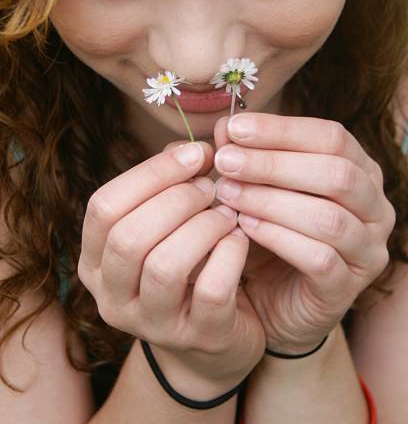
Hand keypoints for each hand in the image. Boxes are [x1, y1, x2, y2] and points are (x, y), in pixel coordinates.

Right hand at [78, 141, 264, 396]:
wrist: (212, 337)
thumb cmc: (188, 266)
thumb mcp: (168, 224)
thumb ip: (173, 182)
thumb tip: (195, 147)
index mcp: (96, 260)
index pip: (103, 206)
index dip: (150, 173)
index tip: (195, 153)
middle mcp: (113, 296)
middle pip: (128, 237)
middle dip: (177, 199)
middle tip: (211, 186)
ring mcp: (152, 323)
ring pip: (166, 265)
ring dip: (203, 225)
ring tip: (225, 211)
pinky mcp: (198, 336)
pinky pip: (212, 289)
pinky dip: (230, 252)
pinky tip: (241, 237)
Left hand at [213, 113, 395, 353]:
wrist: (271, 301)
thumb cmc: (268, 234)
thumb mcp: (255, 189)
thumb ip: (244, 158)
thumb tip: (226, 128)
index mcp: (359, 171)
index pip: (332, 137)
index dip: (282, 130)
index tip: (234, 128)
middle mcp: (374, 207)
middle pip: (337, 173)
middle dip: (274, 164)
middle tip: (225, 161)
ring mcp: (367, 250)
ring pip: (329, 218)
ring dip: (271, 201)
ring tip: (228, 193)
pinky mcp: (348, 287)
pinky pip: (320, 258)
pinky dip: (279, 238)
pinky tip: (245, 226)